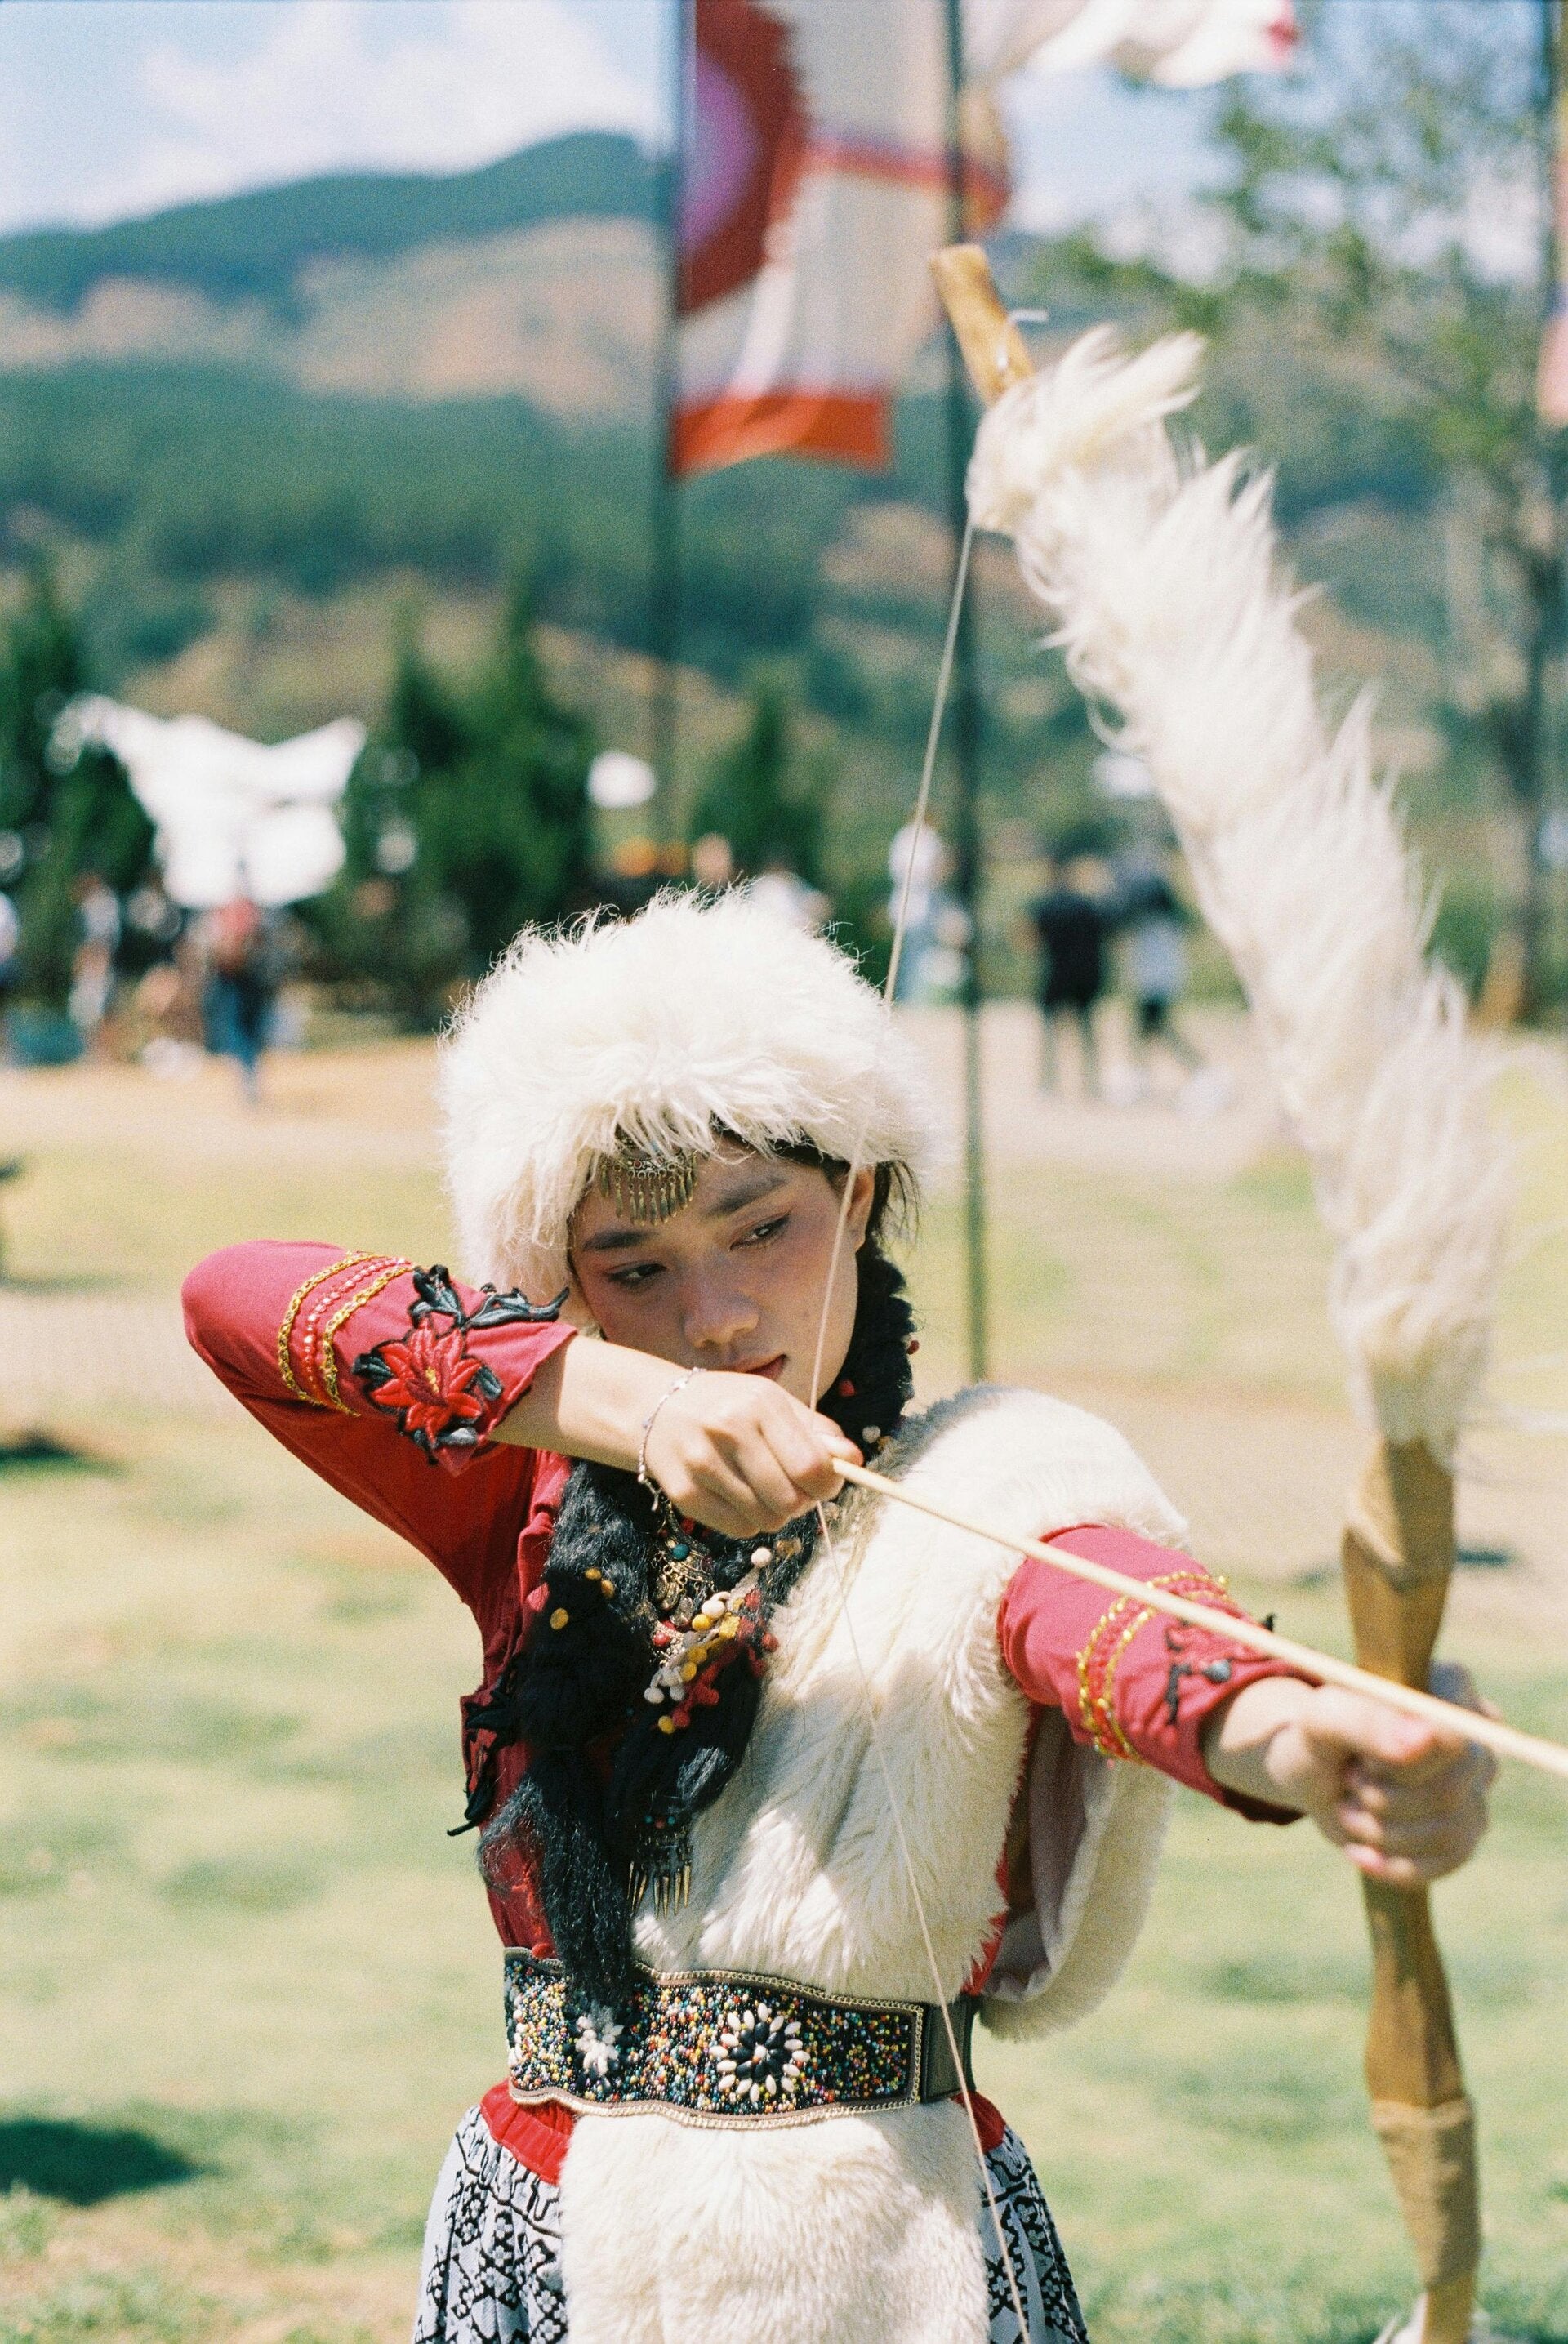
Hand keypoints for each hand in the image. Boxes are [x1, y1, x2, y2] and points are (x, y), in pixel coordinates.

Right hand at [642, 1371, 859, 1540]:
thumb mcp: (773, 1403)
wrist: (656, 1408)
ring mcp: (703, 1464)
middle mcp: (729, 1431)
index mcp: (760, 1405)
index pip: (811, 1466)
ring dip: (775, 1513)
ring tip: (762, 1489)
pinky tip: (738, 1496)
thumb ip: (816, 1431)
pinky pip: (740, 1529)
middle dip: (802, 1502)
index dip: (829, 1484)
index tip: (825, 1483)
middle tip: (793, 1488)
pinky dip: (749, 1521)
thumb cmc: (728, 1406)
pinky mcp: (685, 1493)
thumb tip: (854, 1460)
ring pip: (767, 1520)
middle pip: (790, 1500)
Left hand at [1262, 1664, 1496, 1887]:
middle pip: (1452, 1789)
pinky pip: (1452, 1859)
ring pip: (1455, 1830)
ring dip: (1384, 1832)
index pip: (1454, 1737)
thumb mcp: (1323, 1719)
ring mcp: (1473, 1785)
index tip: (1362, 1761)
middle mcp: (1471, 1736)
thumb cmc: (1318, 1733)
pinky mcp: (1463, 1828)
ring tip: (1348, 1809)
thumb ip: (1365, 1720)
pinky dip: (1397, 1864)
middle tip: (1349, 1783)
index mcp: (1448, 1689)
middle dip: (1385, 1799)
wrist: (1311, 1772)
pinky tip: (1359, 1851)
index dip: (1403, 1764)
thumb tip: (1424, 1738)